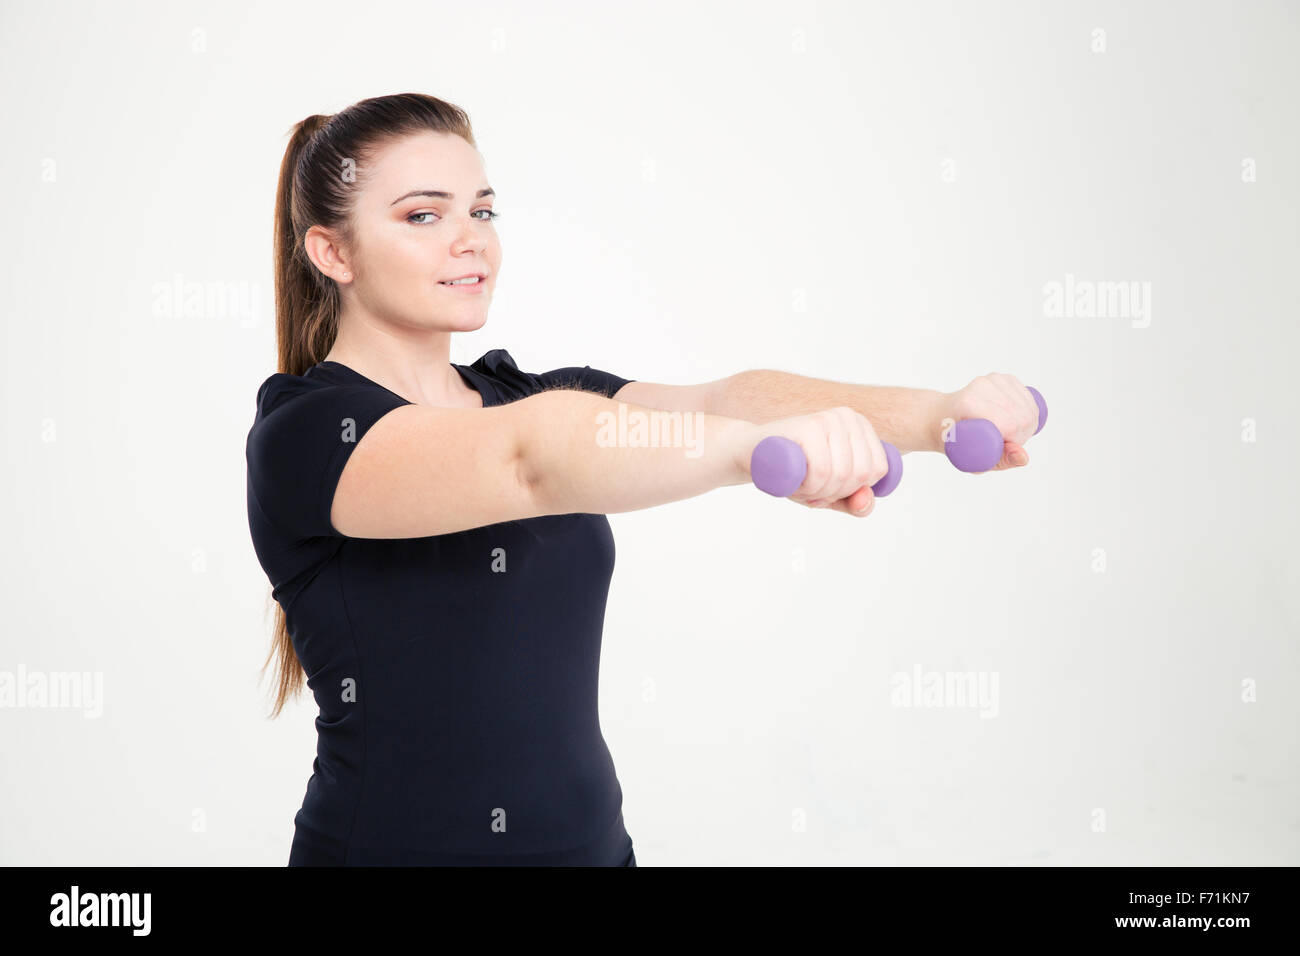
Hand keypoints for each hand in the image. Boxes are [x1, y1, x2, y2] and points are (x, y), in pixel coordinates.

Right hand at [748, 407, 889, 515]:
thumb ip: (856, 502)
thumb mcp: (830, 492)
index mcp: (861, 427)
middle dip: (833, 493)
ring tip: (800, 483)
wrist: (750, 453)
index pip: (878, 471)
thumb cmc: (792, 471)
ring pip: (841, 475)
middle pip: (860, 474)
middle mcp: (848, 417)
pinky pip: (822, 471)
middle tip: (809, 487)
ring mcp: (829, 418)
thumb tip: (864, 500)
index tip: (828, 485)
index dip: (853, 489)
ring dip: (817, 492)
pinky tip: (795, 482)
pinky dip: (808, 487)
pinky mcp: (809, 425)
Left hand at [941, 373, 1039, 470]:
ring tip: (1009, 431)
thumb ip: (1003, 460)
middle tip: (1008, 441)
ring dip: (1027, 423)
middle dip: (1023, 434)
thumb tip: (1023, 457)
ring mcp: (992, 379)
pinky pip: (1028, 397)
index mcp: (969, 404)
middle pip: (1023, 416)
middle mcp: (981, 386)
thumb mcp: (974, 459)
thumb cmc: (955, 441)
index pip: (1011, 425)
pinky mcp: (1003, 377)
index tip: (1005, 447)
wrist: (942, 417)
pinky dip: (1028, 411)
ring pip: (1028, 406)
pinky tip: (1015, 418)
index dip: (1016, 441)